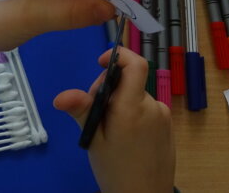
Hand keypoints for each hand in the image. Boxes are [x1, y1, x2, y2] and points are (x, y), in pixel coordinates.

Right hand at [54, 46, 174, 192]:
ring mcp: (163, 116)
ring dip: (121, 103)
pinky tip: (126, 137)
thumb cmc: (116, 171)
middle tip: (96, 114)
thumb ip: (82, 111)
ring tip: (111, 131)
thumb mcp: (94, 140)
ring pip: (137, 96)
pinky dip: (134, 113)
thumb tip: (60, 96)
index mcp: (133, 107)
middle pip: (129, 81)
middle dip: (110, 89)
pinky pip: (147, 109)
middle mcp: (153, 106)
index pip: (136, 64)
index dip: (119, 56)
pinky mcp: (168, 126)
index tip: (101, 64)